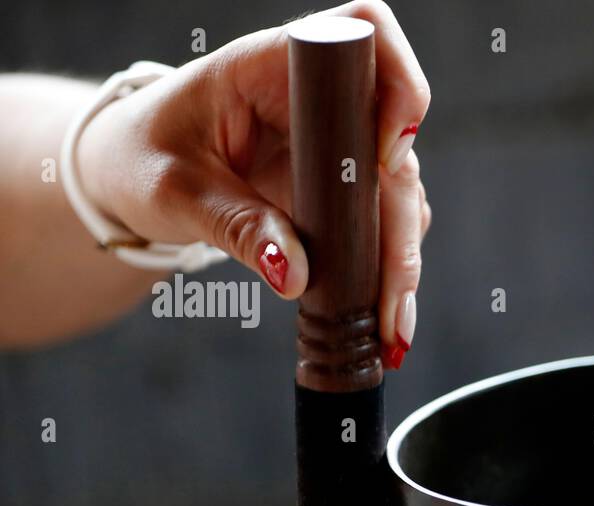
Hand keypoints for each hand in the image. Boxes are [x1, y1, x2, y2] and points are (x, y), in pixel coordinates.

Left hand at [75, 1, 429, 366]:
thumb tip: (293, 275)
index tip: (386, 156)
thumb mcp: (175, 191)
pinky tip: (384, 312)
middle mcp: (320, 98)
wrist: (130, 172)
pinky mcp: (343, 185)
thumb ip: (234, 227)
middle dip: (401, 225)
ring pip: (399, 190)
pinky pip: (384, 219)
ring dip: (402, 257)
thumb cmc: (141, 157)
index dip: (396, 85)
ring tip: (392, 324)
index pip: (366, 33)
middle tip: (394, 297)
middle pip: (395, 143)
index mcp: (273, 64)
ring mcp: (338, 143)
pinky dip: (388, 266)